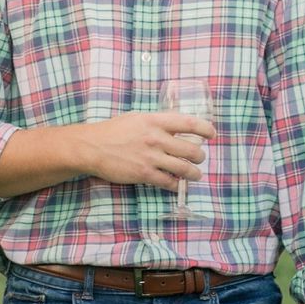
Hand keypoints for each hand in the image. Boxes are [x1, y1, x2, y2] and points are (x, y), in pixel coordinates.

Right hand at [74, 108, 214, 190]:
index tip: (212, 134)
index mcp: (156, 121)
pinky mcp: (144, 173)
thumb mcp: (137, 119)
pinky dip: (176, 185)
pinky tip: (176, 184)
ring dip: (194, 173)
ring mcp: (151, 157)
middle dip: (200, 157)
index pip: (189, 123)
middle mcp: (157, 138)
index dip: (205, 129)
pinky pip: (169, 182)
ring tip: (195, 175)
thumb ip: (157, 123)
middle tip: (199, 159)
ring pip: (184, 168)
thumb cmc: (113, 131)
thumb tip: (175, 128)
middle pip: (192, 149)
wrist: (92, 147)